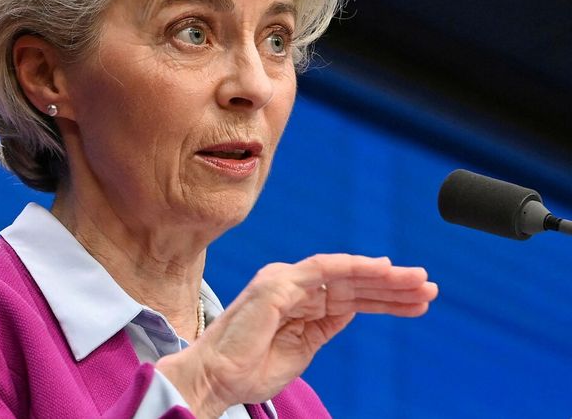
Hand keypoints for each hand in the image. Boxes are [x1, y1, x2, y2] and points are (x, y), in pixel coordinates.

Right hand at [156, 254, 437, 417]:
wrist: (217, 379)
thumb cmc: (250, 370)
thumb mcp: (302, 349)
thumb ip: (324, 326)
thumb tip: (353, 310)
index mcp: (299, 304)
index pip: (351, 297)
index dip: (386, 299)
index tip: (419, 302)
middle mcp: (293, 287)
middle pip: (353, 283)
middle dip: (393, 285)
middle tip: (429, 287)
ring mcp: (284, 283)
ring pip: (344, 273)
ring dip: (383, 276)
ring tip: (418, 281)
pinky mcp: (277, 285)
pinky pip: (323, 270)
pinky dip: (354, 267)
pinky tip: (383, 270)